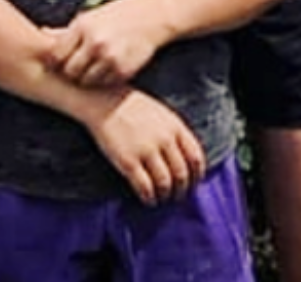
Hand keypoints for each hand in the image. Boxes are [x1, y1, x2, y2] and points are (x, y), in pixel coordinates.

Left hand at [47, 0, 165, 88]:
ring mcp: (110, 57)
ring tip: (92, 69)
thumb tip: (41, 33)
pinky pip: (105, 84)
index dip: (56, 62)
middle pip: (70, 72)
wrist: (150, 16)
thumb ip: (66, 30)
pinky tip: (106, 70)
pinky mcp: (124, 70)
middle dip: (71, 73)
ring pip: (87, 81)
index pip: (56, 55)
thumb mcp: (89, 17)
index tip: (60, 62)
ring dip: (87, 79)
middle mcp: (95, 42)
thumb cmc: (115, 15)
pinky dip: (104, 81)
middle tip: (76, 69)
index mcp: (82, 26)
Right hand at [85, 88, 204, 204]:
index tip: (193, 184)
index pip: (196, 158)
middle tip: (177, 196)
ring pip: (165, 183)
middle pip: (181, 174)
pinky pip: (145, 187)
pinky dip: (149, 198)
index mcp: (175, 126)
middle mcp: (164, 139)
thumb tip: (187, 160)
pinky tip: (148, 199)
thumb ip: (176, 133)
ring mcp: (146, 150)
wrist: (103, 101)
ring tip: (162, 198)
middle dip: (181, 190)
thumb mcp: (161, 113)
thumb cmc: (133, 107)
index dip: (197, 176)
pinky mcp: (128, 161)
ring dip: (165, 195)